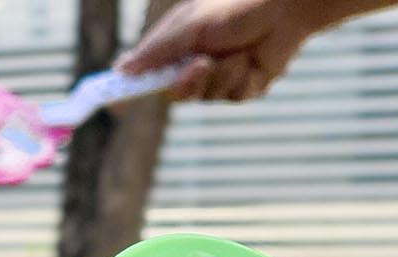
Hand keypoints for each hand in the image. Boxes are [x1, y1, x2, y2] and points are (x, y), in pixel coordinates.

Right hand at [118, 0, 334, 101]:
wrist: (281, 10)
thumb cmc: (233, 8)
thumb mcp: (189, 27)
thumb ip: (157, 50)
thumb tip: (121, 70)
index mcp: (174, 46)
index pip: (145, 73)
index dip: (130, 89)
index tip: (115, 105)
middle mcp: (192, 63)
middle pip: (175, 93)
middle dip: (189, 81)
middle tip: (202, 63)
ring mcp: (216, 78)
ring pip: (206, 96)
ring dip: (221, 74)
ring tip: (237, 52)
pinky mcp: (240, 89)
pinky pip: (231, 96)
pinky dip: (241, 78)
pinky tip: (251, 61)